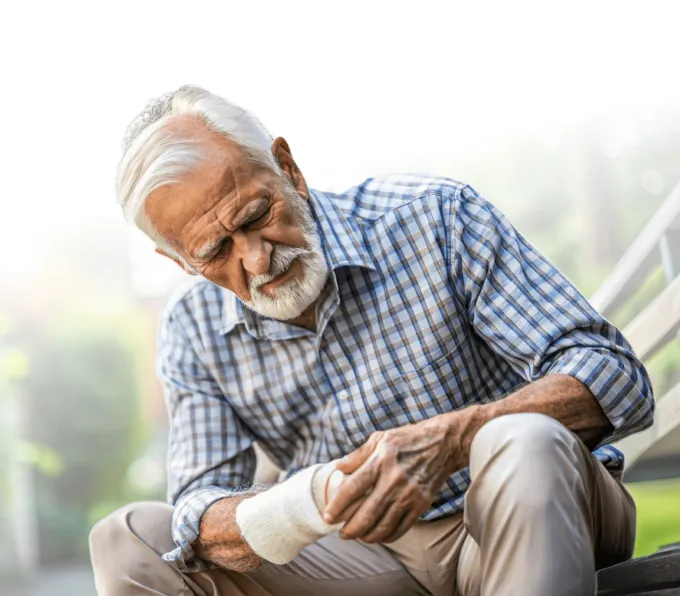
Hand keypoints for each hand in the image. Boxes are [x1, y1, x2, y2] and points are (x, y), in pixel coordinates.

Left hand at [324, 408, 479, 543]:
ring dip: (367, 536)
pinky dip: (386, 536)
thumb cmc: (406, 439)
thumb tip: (337, 469)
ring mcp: (409, 494)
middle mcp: (394, 479)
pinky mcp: (421, 504)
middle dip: (350, 529)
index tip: (328, 516)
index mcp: (380, 460)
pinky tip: (378, 535)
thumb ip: (357, 456)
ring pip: (383, 526)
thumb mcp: (379, 439)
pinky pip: (401, 528)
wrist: (442, 444)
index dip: (338, 506)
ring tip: (357, 536)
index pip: (353, 488)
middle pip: (367, 514)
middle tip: (341, 533)